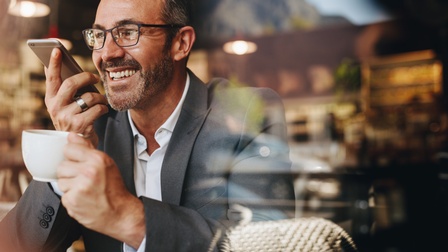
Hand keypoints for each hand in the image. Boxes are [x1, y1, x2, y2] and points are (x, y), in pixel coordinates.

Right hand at [44, 48, 107, 145]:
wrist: (78, 144)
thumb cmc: (74, 120)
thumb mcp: (65, 106)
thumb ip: (66, 90)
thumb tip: (68, 65)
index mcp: (50, 100)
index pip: (51, 78)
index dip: (54, 63)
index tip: (57, 49)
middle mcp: (55, 108)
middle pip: (71, 83)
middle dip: (87, 77)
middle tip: (95, 77)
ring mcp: (66, 117)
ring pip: (88, 97)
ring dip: (99, 97)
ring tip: (102, 100)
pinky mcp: (80, 125)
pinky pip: (97, 109)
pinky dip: (104, 108)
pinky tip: (103, 110)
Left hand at [57, 133, 145, 247]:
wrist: (119, 212)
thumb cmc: (114, 188)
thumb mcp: (106, 163)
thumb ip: (87, 148)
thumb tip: (71, 136)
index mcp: (97, 159)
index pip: (69, 148)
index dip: (73, 156)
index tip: (79, 163)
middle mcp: (88, 172)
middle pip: (62, 166)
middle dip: (70, 173)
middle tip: (84, 180)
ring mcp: (80, 187)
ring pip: (60, 181)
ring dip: (69, 186)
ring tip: (84, 190)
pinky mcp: (72, 201)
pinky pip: (63, 195)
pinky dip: (71, 198)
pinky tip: (83, 199)